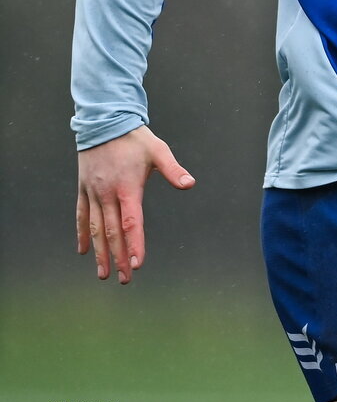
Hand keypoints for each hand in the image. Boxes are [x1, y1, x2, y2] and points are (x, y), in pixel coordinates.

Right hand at [76, 126, 194, 283]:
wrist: (104, 122)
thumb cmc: (134, 138)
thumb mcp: (157, 150)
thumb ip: (173, 169)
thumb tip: (190, 183)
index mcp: (128, 187)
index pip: (132, 222)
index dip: (135, 244)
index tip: (137, 263)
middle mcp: (108, 194)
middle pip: (114, 232)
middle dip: (119, 257)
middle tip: (125, 279)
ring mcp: (93, 193)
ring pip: (96, 229)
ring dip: (100, 253)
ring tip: (104, 274)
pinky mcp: (83, 189)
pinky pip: (81, 216)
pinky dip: (82, 234)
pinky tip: (83, 251)